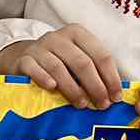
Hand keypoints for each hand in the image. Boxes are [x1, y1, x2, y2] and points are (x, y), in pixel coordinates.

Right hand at [0, 25, 121, 108]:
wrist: (25, 59)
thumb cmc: (59, 63)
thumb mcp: (78, 60)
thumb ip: (94, 72)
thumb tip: (114, 94)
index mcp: (78, 34)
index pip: (101, 55)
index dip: (111, 77)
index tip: (116, 97)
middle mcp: (58, 38)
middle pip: (82, 62)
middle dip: (95, 86)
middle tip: (102, 104)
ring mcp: (39, 47)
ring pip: (59, 68)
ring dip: (73, 89)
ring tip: (82, 104)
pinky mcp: (24, 59)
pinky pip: (34, 69)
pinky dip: (44, 78)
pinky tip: (53, 88)